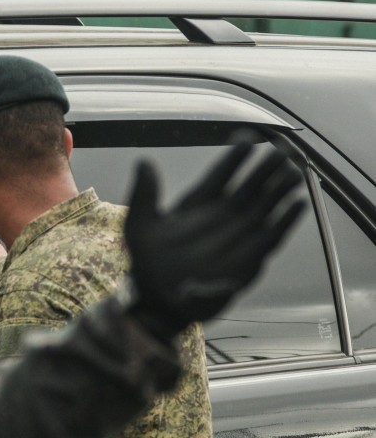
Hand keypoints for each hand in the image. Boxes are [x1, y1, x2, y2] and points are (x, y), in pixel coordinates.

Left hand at [124, 130, 305, 339]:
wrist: (157, 301)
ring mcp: (235, 236)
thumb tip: (143, 161)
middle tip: (280, 149)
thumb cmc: (146, 264)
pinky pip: (272, 235)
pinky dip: (285, 220)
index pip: (220, 175)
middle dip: (265, 168)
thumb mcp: (139, 227)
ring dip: (280, 189)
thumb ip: (144, 194)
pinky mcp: (249, 258)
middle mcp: (220, 217)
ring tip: (294, 170)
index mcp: (196, 205)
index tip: (246, 137)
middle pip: (249, 187)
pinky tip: (298, 204)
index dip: (234, 157)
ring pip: (264, 206)